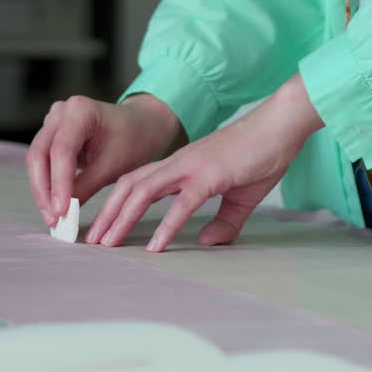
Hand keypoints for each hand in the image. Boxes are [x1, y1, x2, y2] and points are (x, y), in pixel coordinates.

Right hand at [27, 94, 182, 225]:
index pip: (61, 150)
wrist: (139, 127)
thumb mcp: (112, 167)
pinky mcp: (51, 134)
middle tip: (52, 219)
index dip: (58, 183)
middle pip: (40, 154)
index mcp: (80, 111)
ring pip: (36, 159)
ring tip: (52, 217)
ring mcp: (53, 121)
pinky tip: (52, 205)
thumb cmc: (132, 141)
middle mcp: (61, 112)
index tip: (61, 212)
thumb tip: (63, 213)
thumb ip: (85, 187)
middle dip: (44, 190)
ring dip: (42, 190)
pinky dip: (46, 184)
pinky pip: (42, 161)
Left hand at [85, 74, 324, 250]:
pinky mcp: (211, 175)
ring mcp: (191, 167)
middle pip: (128, 187)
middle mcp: (177, 164)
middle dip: (106, 214)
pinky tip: (155, 246)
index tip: (100, 228)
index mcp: (179, 166)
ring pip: (143, 192)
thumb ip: (223, 221)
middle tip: (89, 241)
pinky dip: (166, 226)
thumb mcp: (239, 197)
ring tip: (108, 244)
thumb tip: (208, 242)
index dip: (114, 205)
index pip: (135, 184)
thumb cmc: (262, 155)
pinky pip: (182, 203)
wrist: (282, 126)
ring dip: (122, 219)